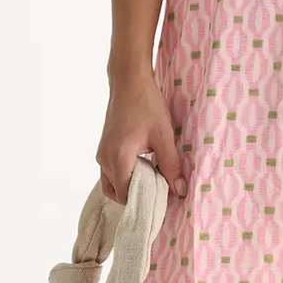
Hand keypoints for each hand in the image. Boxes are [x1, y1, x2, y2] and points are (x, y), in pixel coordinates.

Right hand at [97, 66, 187, 203]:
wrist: (129, 81)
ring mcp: (101, 154)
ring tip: (153, 178)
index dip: (145, 201)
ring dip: (130, 186)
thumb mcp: (164, 136)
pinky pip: (111, 173)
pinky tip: (144, 167)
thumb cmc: (146, 105)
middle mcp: (104, 160)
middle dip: (137, 196)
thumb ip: (171, 166)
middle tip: (159, 190)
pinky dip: (125, 176)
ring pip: (112, 184)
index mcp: (118, 159)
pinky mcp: (104, 148)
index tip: (163, 198)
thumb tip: (180, 191)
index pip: (127, 196)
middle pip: (117, 194)